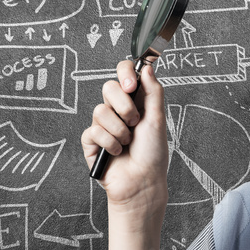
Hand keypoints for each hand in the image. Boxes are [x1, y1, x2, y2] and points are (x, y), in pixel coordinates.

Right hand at [81, 60, 168, 211]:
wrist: (142, 182)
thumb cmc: (152, 154)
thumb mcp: (158, 118)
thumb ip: (153, 90)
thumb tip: (147, 67)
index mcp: (135, 100)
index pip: (125, 73)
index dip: (124, 73)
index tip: (131, 85)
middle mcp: (118, 109)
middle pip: (108, 87)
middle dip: (124, 106)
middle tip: (134, 122)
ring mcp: (103, 124)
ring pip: (100, 111)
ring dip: (119, 130)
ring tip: (127, 143)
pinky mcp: (92, 141)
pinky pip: (93, 131)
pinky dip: (109, 143)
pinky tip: (116, 152)